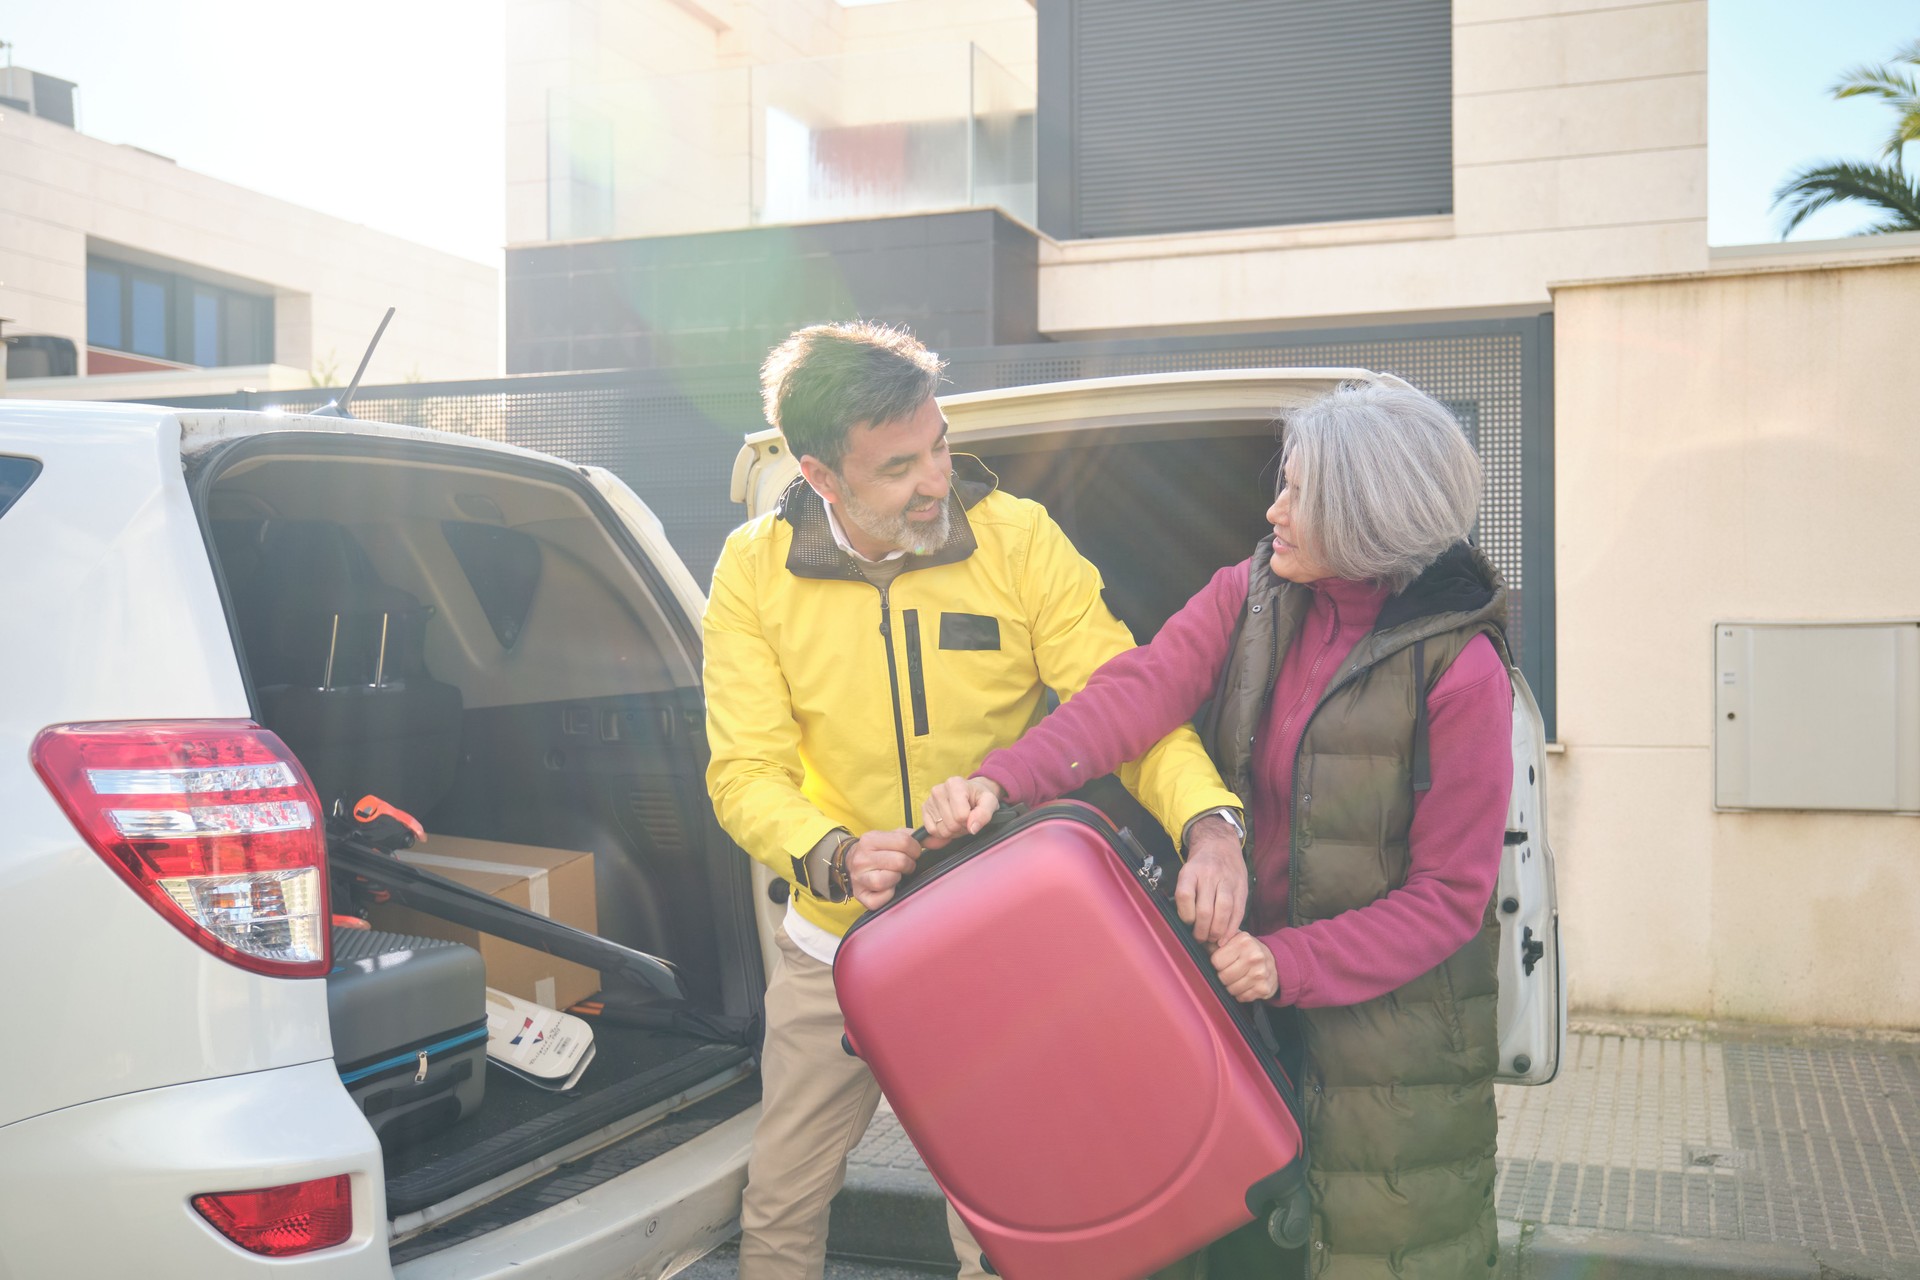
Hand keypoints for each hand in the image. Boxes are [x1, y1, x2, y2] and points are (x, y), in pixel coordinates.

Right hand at [845, 828, 922, 910]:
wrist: (851, 861)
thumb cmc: (878, 850)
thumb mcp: (894, 836)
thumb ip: (918, 838)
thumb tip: (942, 840)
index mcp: (870, 839)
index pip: (904, 842)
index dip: (915, 850)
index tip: (912, 853)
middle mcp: (862, 858)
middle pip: (898, 862)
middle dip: (908, 865)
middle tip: (905, 866)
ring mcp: (859, 878)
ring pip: (886, 881)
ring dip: (896, 879)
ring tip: (895, 875)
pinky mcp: (860, 895)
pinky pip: (879, 900)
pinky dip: (888, 895)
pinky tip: (889, 888)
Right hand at [920, 776, 1003, 847]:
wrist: (970, 792)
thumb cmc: (979, 796)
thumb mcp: (990, 802)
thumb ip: (985, 814)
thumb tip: (973, 828)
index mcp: (955, 784)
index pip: (961, 816)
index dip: (970, 821)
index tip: (973, 815)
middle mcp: (939, 790)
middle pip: (951, 825)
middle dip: (962, 827)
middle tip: (967, 819)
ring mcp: (929, 800)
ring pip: (941, 830)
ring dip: (953, 831)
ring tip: (958, 820)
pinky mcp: (924, 809)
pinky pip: (932, 831)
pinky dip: (942, 832)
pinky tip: (948, 823)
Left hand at [1175, 817, 1247, 944]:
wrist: (1220, 843)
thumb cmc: (1200, 864)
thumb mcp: (1187, 872)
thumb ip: (1186, 894)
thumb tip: (1185, 925)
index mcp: (1191, 872)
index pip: (1185, 896)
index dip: (1185, 915)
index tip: (1187, 923)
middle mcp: (1209, 876)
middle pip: (1205, 910)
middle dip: (1201, 931)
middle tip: (1200, 938)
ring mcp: (1228, 881)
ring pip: (1223, 911)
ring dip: (1217, 931)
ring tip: (1212, 939)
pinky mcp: (1241, 887)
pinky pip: (1238, 911)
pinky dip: (1232, 928)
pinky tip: (1226, 937)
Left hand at [1211, 931, 1278, 1001]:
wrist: (1275, 961)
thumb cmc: (1248, 951)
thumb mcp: (1234, 940)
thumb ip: (1215, 942)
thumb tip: (1197, 942)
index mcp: (1243, 941)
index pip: (1216, 961)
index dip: (1217, 963)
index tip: (1224, 961)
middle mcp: (1254, 956)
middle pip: (1223, 976)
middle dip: (1223, 976)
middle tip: (1230, 971)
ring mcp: (1260, 973)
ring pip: (1231, 989)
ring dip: (1231, 987)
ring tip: (1238, 978)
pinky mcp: (1263, 988)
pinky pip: (1242, 998)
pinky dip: (1241, 994)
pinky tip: (1246, 985)